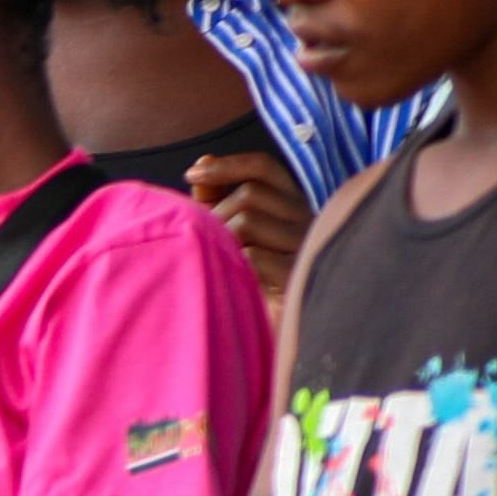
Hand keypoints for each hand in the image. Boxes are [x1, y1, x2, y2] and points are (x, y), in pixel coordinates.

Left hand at [183, 143, 311, 305]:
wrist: (269, 331)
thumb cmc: (246, 279)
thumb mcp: (228, 233)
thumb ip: (216, 200)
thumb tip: (202, 165)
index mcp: (290, 205)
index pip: (264, 168)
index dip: (228, 164)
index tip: (192, 174)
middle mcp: (305, 219)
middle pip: (250, 194)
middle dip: (215, 214)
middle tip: (207, 242)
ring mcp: (304, 246)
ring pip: (248, 220)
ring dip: (221, 240)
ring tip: (223, 263)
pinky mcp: (297, 274)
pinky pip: (252, 254)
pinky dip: (233, 264)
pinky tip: (236, 280)